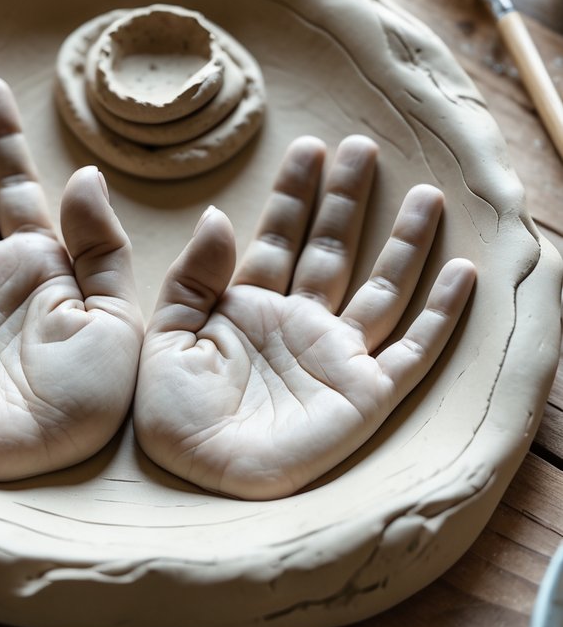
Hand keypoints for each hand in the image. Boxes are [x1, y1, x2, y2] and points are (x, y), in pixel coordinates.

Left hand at [133, 135, 474, 499]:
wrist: (200, 478)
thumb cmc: (174, 415)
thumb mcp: (165, 336)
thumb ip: (192, 278)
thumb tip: (217, 217)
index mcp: (248, 306)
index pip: (278, 237)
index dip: (295, 195)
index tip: (309, 149)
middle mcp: (298, 323)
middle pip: (331, 248)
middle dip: (346, 200)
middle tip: (362, 148)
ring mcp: (335, 356)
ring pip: (380, 286)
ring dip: (403, 243)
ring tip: (424, 195)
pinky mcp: (364, 394)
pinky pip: (412, 349)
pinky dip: (440, 313)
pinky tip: (462, 274)